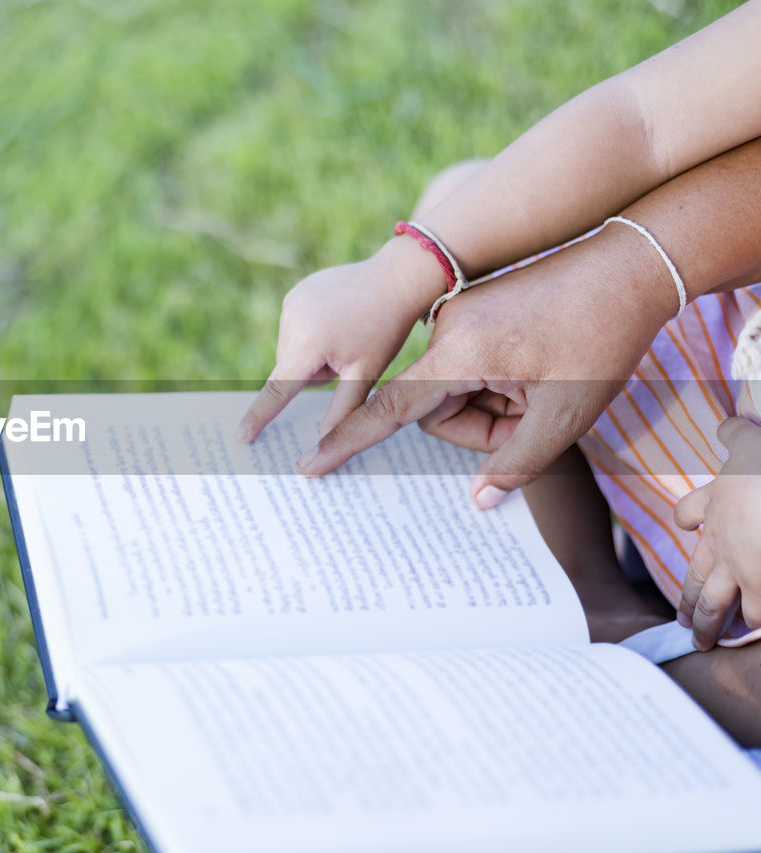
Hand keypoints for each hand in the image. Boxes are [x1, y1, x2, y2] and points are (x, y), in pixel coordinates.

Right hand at [236, 239, 444, 442]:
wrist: (396, 278)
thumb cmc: (386, 328)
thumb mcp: (366, 374)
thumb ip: (342, 411)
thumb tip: (325, 447)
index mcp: (309, 343)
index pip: (278, 389)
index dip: (260, 416)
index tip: (241, 436)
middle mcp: (292, 320)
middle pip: (289, 370)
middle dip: (313, 373)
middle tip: (348, 355)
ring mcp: (291, 303)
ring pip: (291, 351)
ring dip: (311, 353)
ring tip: (345, 336)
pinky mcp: (296, 293)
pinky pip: (295, 328)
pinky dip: (311, 333)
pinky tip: (338, 320)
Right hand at [292, 222, 678, 505]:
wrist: (630, 263)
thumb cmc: (602, 337)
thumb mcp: (568, 415)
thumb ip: (517, 463)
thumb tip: (478, 501)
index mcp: (460, 353)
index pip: (389, 409)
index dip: (348, 442)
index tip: (309, 465)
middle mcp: (446, 330)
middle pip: (432, 407)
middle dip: (480, 425)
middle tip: (537, 419)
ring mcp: (457, 318)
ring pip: (451, 389)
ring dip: (493, 404)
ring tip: (546, 388)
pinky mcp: (471, 312)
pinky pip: (464, 365)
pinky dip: (497, 381)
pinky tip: (539, 369)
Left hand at [673, 417, 760, 650]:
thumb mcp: (753, 443)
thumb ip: (737, 435)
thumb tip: (728, 423)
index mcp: (718, 504)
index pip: (691, 511)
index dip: (690, 517)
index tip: (688, 525)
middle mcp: (721, 543)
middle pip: (696, 576)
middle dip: (689, 600)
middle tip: (683, 621)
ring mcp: (741, 571)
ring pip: (718, 604)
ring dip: (712, 624)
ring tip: (706, 640)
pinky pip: (757, 616)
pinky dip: (753, 629)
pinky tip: (749, 639)